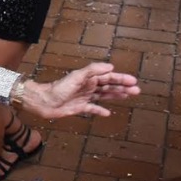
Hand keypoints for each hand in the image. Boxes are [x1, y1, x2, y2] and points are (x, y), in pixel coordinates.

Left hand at [17, 63, 140, 119]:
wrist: (44, 102)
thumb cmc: (59, 88)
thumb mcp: (77, 77)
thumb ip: (93, 70)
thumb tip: (110, 66)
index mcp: (88, 78)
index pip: (108, 77)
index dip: (121, 79)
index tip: (133, 81)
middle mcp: (88, 86)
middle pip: (108, 86)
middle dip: (122, 87)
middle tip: (136, 90)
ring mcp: (84, 97)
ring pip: (103, 95)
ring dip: (115, 95)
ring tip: (128, 96)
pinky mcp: (79, 107)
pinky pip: (92, 109)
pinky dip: (100, 110)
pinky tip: (108, 113)